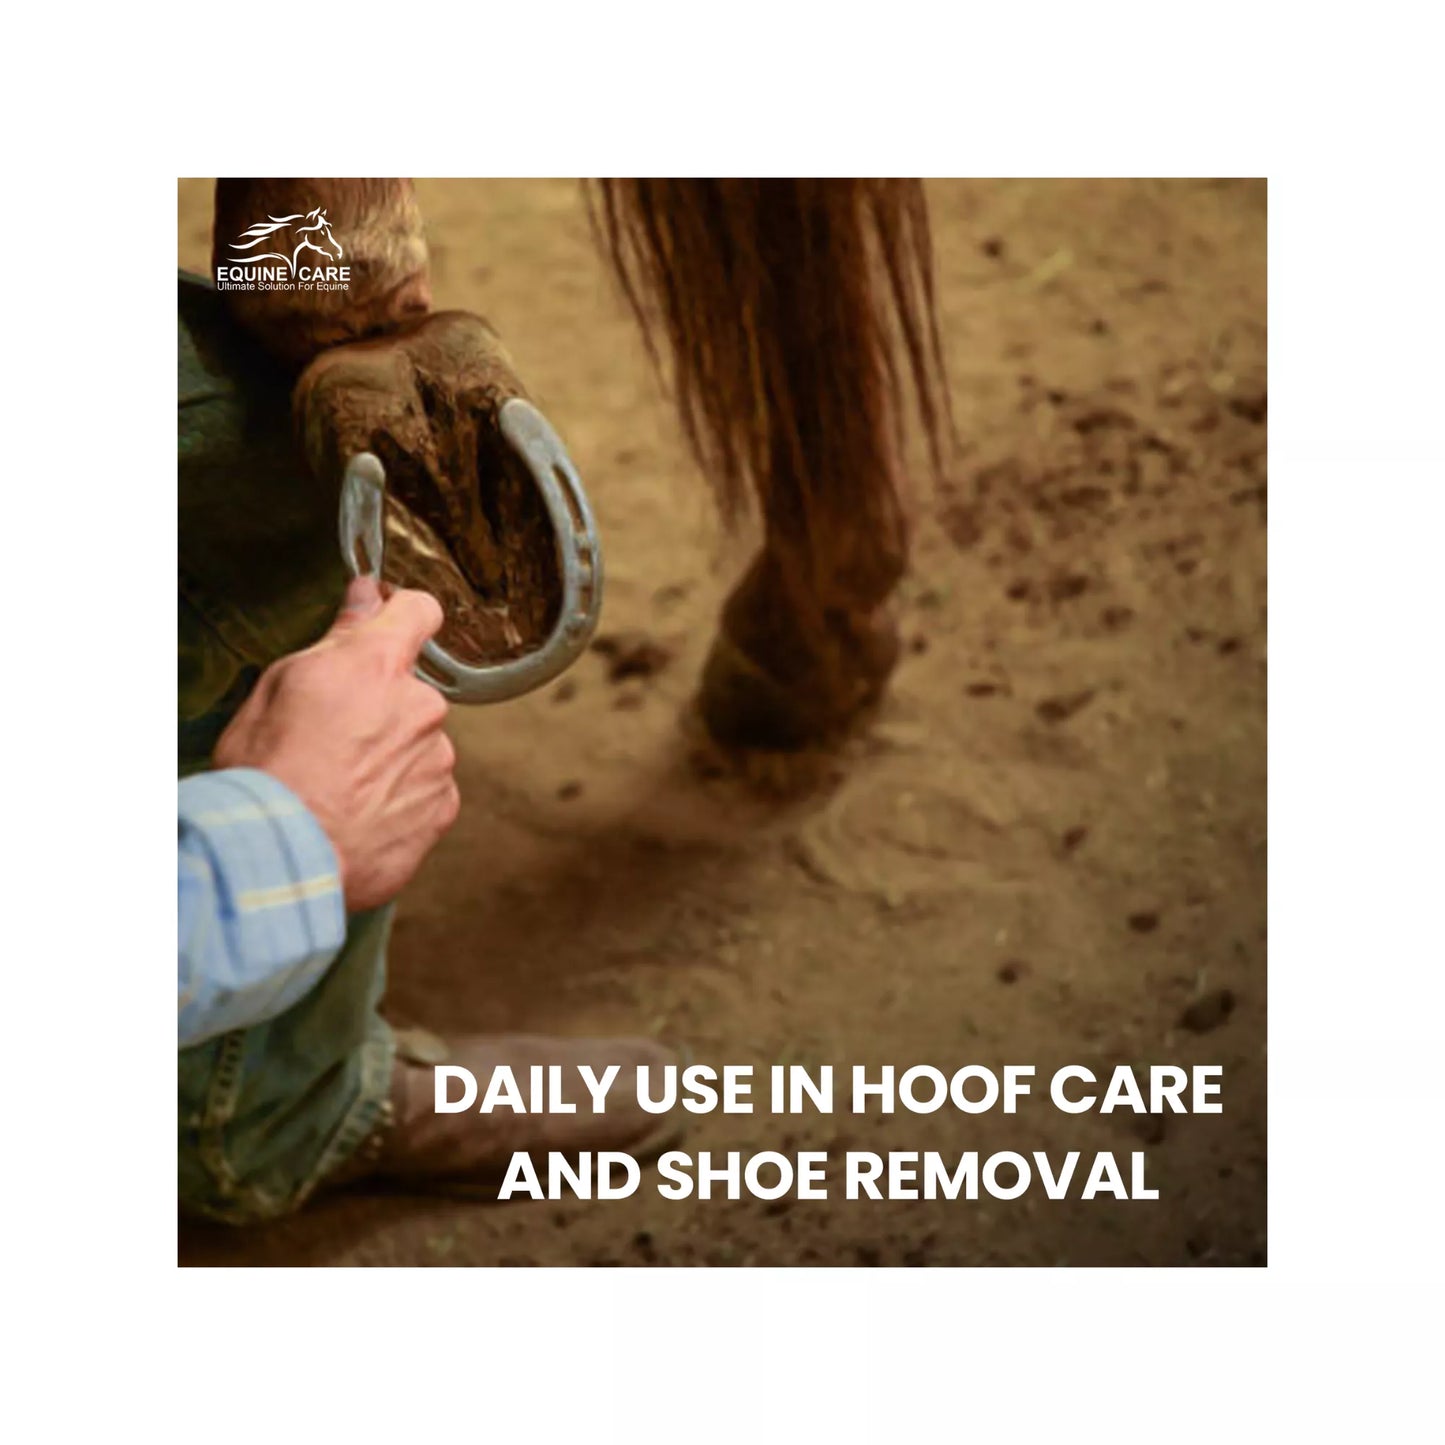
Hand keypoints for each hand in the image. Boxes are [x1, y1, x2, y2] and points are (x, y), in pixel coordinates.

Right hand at [214, 578, 458, 911]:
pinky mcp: (443, 807)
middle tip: (330, 741)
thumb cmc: (267, 774)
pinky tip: (358, 816)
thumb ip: (335, 638)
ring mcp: (437, 759)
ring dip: (390, 757)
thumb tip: (367, 597)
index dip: (403, 614)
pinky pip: (425, 789)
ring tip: (338, 789)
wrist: (283, 860)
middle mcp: (420, 706)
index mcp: (377, 666)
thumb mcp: (279, 688)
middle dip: (379, 707)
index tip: (387, 625)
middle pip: (410, 691)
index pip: (419, 611)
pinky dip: (399, 799)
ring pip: (418, 743)